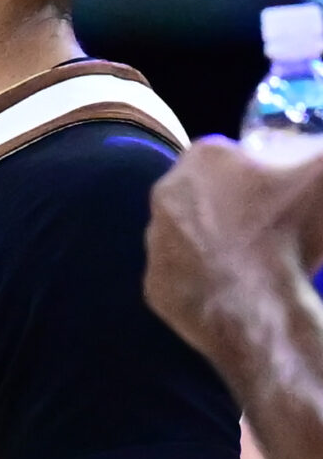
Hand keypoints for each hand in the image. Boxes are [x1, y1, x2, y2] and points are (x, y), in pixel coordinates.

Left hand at [145, 138, 322, 364]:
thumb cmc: (290, 231)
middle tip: (270, 225)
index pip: (231, 155)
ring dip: (213, 240)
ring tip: (254, 257)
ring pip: (187, 233)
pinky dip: (202, 279)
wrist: (262, 304)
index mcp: (203, 157)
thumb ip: (322, 154)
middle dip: (233, 203)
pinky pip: (180, 275)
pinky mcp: (153, 283)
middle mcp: (166, 193)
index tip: (281, 190)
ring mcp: (154, 241)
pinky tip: (232, 285)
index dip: (258, 171)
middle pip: (204, 192)